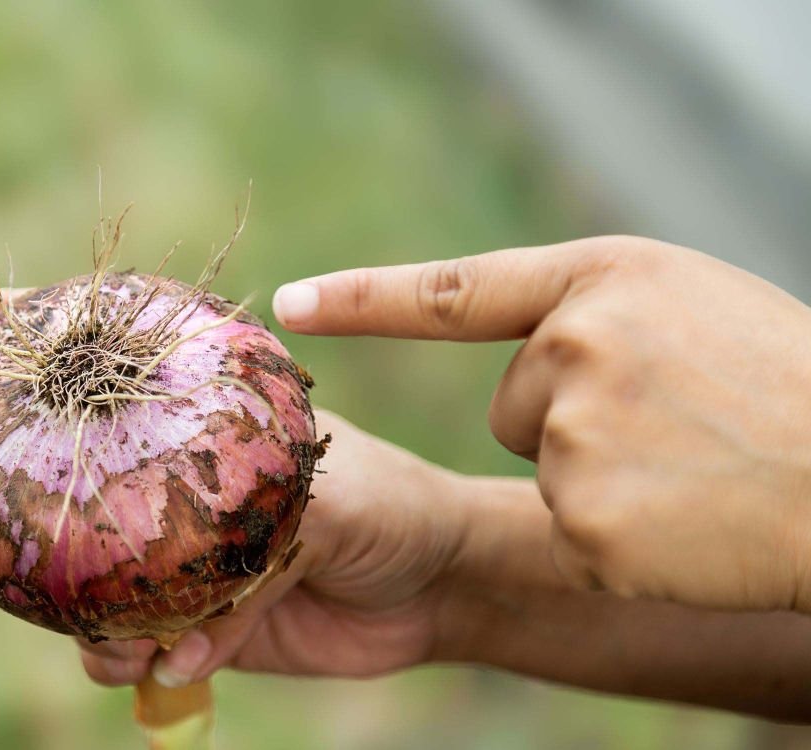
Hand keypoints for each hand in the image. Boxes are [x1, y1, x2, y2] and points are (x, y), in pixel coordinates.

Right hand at [76, 409, 468, 687]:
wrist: (444, 583)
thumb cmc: (394, 505)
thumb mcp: (331, 498)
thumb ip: (257, 547)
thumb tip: (185, 631)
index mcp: (210, 439)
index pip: (125, 443)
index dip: (78, 468)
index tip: (47, 495)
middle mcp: (193, 502)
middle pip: (106, 531)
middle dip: (80, 568)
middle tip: (75, 600)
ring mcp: (200, 568)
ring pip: (122, 601)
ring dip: (108, 630)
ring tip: (121, 648)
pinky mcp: (218, 631)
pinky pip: (163, 653)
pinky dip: (151, 667)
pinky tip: (165, 667)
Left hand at [273, 236, 810, 611]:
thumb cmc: (786, 385)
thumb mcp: (691, 307)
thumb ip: (597, 312)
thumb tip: (532, 347)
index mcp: (603, 278)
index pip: (454, 289)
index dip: (364, 296)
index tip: (291, 303)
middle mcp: (576, 344)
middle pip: (513, 403)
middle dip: (574, 421)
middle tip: (674, 425)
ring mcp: (576, 432)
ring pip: (542, 464)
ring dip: (602, 477)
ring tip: (690, 467)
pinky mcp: (582, 520)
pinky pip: (567, 529)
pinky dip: (618, 537)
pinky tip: (681, 520)